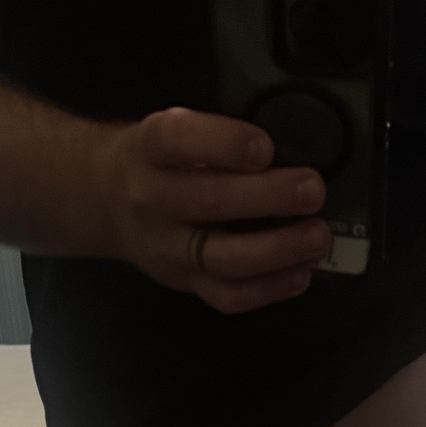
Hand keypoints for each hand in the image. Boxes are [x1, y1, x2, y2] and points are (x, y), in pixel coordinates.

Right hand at [91, 107, 331, 312]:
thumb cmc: (161, 159)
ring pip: (222, 257)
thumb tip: (293, 145)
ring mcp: (168, 248)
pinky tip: (301, 274)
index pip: (177, 140)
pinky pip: (226, 296)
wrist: (107, 201)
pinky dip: (268, 290)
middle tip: (313, 191)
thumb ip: (217, 136)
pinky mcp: (184, 282)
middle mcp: (153, 199)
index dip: (223, 144)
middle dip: (269, 197)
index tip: (265, 147)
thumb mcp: (173, 130)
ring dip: (278, 249)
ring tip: (318, 236)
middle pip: (209, 202)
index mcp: (150, 148)